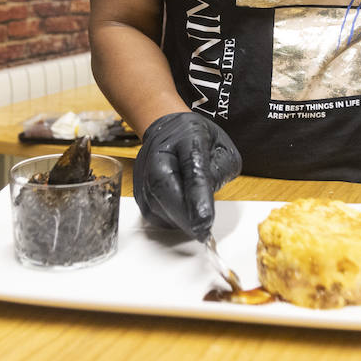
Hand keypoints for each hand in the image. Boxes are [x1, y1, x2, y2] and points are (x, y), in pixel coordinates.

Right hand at [133, 111, 241, 238]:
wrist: (168, 129)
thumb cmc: (196, 140)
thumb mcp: (222, 149)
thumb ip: (220, 173)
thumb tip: (207, 201)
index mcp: (186, 137)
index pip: (191, 169)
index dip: (198, 198)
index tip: (205, 221)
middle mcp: (157, 153)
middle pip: (164, 191)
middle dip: (186, 217)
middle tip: (204, 231)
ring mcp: (143, 173)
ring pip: (156, 207)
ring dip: (178, 220)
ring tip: (196, 215)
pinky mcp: (138, 191)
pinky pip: (152, 214)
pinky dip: (169, 219)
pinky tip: (182, 212)